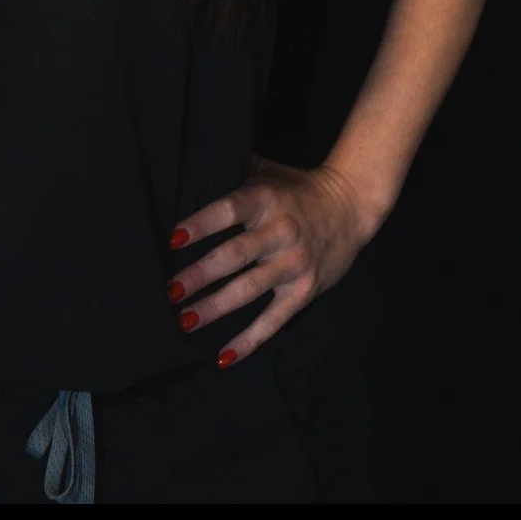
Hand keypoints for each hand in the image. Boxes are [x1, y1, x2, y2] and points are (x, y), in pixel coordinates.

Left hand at [165, 155, 368, 367]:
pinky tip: (224, 356)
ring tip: (185, 320)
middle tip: (171, 289)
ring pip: (250, 289)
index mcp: (267, 199)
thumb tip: (191, 163)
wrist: (350, 207)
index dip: (202, 224)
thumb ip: (233, 169)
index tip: (173, 239)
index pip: (230, 210)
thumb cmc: (296, 188)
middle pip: (236, 255)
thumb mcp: (267, 171)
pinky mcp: (304, 291)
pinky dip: (250, 340)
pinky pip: (274, 320)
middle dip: (201, 274)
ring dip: (216, 307)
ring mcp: (295, 264)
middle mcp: (281, 231)